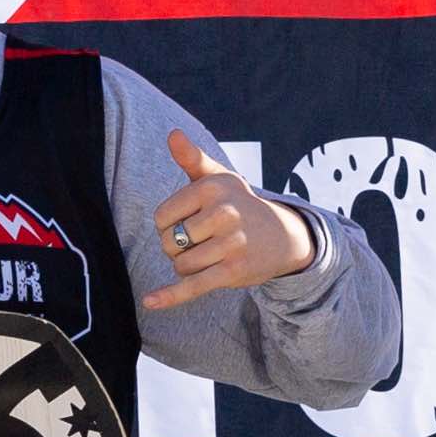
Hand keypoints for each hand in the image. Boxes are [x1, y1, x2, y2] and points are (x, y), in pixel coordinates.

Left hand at [136, 129, 319, 309]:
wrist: (285, 235)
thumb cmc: (241, 204)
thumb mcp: (221, 178)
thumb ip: (193, 159)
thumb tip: (172, 135)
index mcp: (212, 188)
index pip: (161, 217)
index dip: (167, 225)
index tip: (188, 223)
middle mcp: (223, 213)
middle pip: (168, 243)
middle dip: (176, 248)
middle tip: (202, 241)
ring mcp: (230, 244)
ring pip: (181, 265)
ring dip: (188, 266)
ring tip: (209, 255)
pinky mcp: (233, 272)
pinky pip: (193, 286)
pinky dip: (170, 296)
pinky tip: (150, 301)